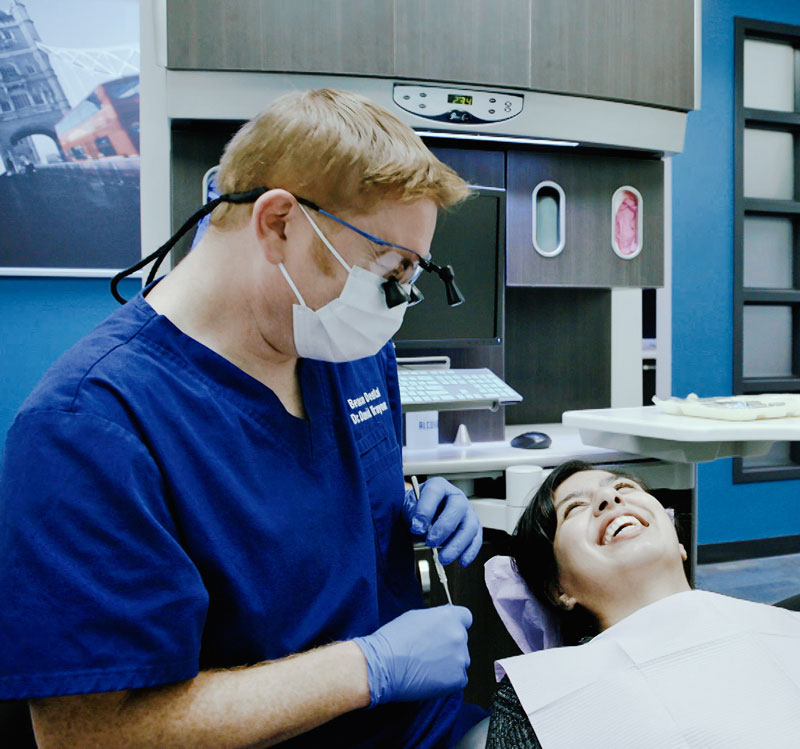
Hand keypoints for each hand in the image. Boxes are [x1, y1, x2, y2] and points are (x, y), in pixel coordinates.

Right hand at [353, 606, 471, 705]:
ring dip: (449, 662)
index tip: (448, 630)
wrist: (384, 665)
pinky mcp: (457, 679)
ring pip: (460, 660)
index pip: (465, 617)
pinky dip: (448, 679)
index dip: (456, 624)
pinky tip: (430, 677)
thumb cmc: (394, 640)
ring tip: (427, 666)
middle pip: (461, 640)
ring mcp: (460, 658)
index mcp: (449, 616)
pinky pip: (459, 678)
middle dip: (449, 645)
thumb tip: (443, 622)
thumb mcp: (416, 616)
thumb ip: (436, 618)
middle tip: (430, 651)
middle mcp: (458, 635)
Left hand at [403, 477, 482, 565]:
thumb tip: (418, 525)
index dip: (426, 509)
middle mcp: (456, 497)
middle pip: (457, 508)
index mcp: (438, 486)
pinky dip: (470, 552)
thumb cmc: (416, 509)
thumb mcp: (408, 507)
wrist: (422, 517)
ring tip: (443, 558)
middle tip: (431, 542)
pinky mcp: (473, 528)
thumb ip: (412, 513)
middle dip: (444, 527)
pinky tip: (461, 561)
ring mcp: (467, 512)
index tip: (416, 526)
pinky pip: (476, 540)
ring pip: (469, 527)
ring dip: (457, 545)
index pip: (435, 492)